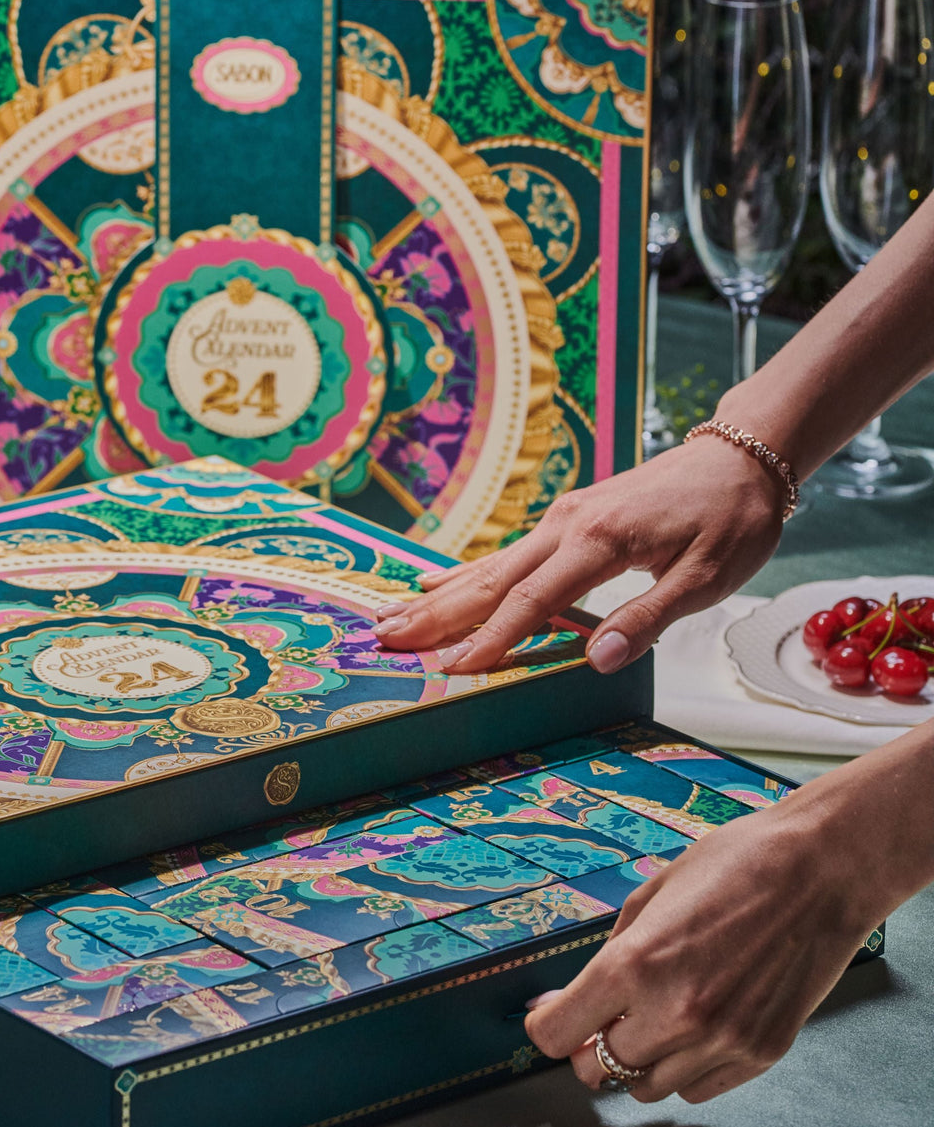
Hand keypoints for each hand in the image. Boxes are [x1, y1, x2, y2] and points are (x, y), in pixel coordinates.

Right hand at [372, 436, 785, 673]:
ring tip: (393, 616)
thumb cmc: (731, 518)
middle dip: (436, 614)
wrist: (742, 459)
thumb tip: (595, 659)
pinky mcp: (569, 519)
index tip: (451, 668)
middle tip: (384, 637)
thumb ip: (646, 619)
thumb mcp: (706, 577)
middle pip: (491, 579)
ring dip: (440, 596)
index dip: (491, 638)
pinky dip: (468, 574)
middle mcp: (568, 524)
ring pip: (491, 565)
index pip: (532, 601)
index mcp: (599, 541)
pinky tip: (437, 584)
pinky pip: (508, 554)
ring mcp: (564, 518)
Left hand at [522, 718, 933, 1101]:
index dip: (546, 1024)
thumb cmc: (736, 865)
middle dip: (587, 1046)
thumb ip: (611, 953)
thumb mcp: (650, 895)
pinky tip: (692, 1030)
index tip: (550, 1014)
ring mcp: (720, 1041)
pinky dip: (684, 1069)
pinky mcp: (760, 1054)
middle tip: (598, 1021)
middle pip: (597, 1070)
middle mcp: (673, 1013)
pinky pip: (698, 1089)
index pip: (556, 1034)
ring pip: (647, 1089)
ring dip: (637, 1062)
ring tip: (651, 1021)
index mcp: (634, 965)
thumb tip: (576, 996)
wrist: (821, 870)